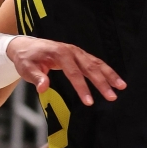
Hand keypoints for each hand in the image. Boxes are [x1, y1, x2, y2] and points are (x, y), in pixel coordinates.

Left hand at [7, 36, 126, 105]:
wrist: (25, 46)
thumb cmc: (26, 58)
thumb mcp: (26, 68)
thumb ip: (36, 77)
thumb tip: (43, 88)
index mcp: (59, 53)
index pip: (73, 73)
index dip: (82, 88)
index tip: (89, 102)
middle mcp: (71, 51)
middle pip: (90, 67)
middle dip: (102, 83)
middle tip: (112, 97)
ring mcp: (76, 52)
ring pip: (96, 63)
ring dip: (110, 75)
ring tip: (122, 87)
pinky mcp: (78, 55)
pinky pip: (94, 62)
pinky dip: (106, 71)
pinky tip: (114, 80)